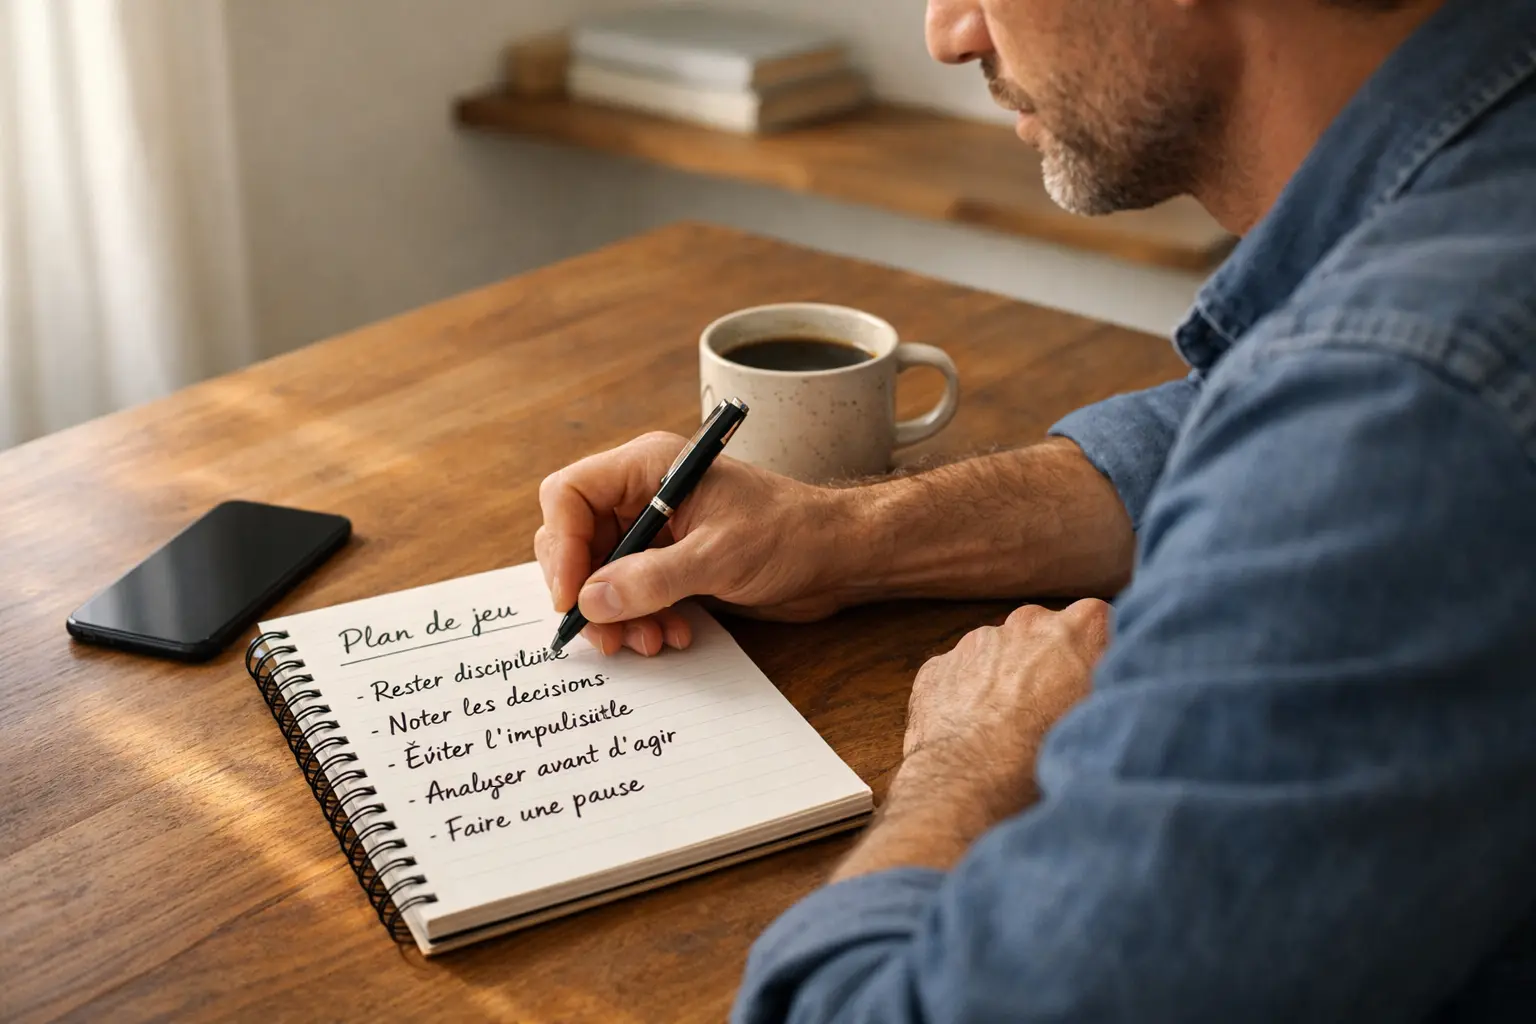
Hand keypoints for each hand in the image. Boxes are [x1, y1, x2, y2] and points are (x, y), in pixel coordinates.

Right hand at [534, 432, 860, 656]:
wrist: (838, 555)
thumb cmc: (790, 534)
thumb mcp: (719, 558)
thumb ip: (652, 580)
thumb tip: (591, 600)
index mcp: (648, 467)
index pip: (569, 495)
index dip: (561, 547)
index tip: (572, 597)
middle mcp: (643, 494)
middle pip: (577, 540)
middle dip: (588, 592)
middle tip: (606, 636)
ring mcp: (656, 530)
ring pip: (601, 574)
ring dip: (617, 616)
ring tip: (650, 642)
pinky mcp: (671, 562)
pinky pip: (631, 593)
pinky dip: (641, 619)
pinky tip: (673, 635)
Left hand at [833, 599, 1110, 879]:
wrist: (969, 790)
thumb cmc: (1046, 763)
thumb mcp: (1106, 724)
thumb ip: (1115, 686)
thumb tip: (1122, 682)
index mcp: (1079, 629)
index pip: (1100, 623)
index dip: (1096, 654)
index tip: (1093, 682)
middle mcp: (1027, 622)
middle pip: (1045, 636)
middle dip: (1048, 665)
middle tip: (1051, 714)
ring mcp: (976, 641)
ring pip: (1000, 655)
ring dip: (1006, 681)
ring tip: (1009, 732)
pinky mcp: (937, 667)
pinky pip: (959, 676)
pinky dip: (967, 698)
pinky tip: (974, 735)